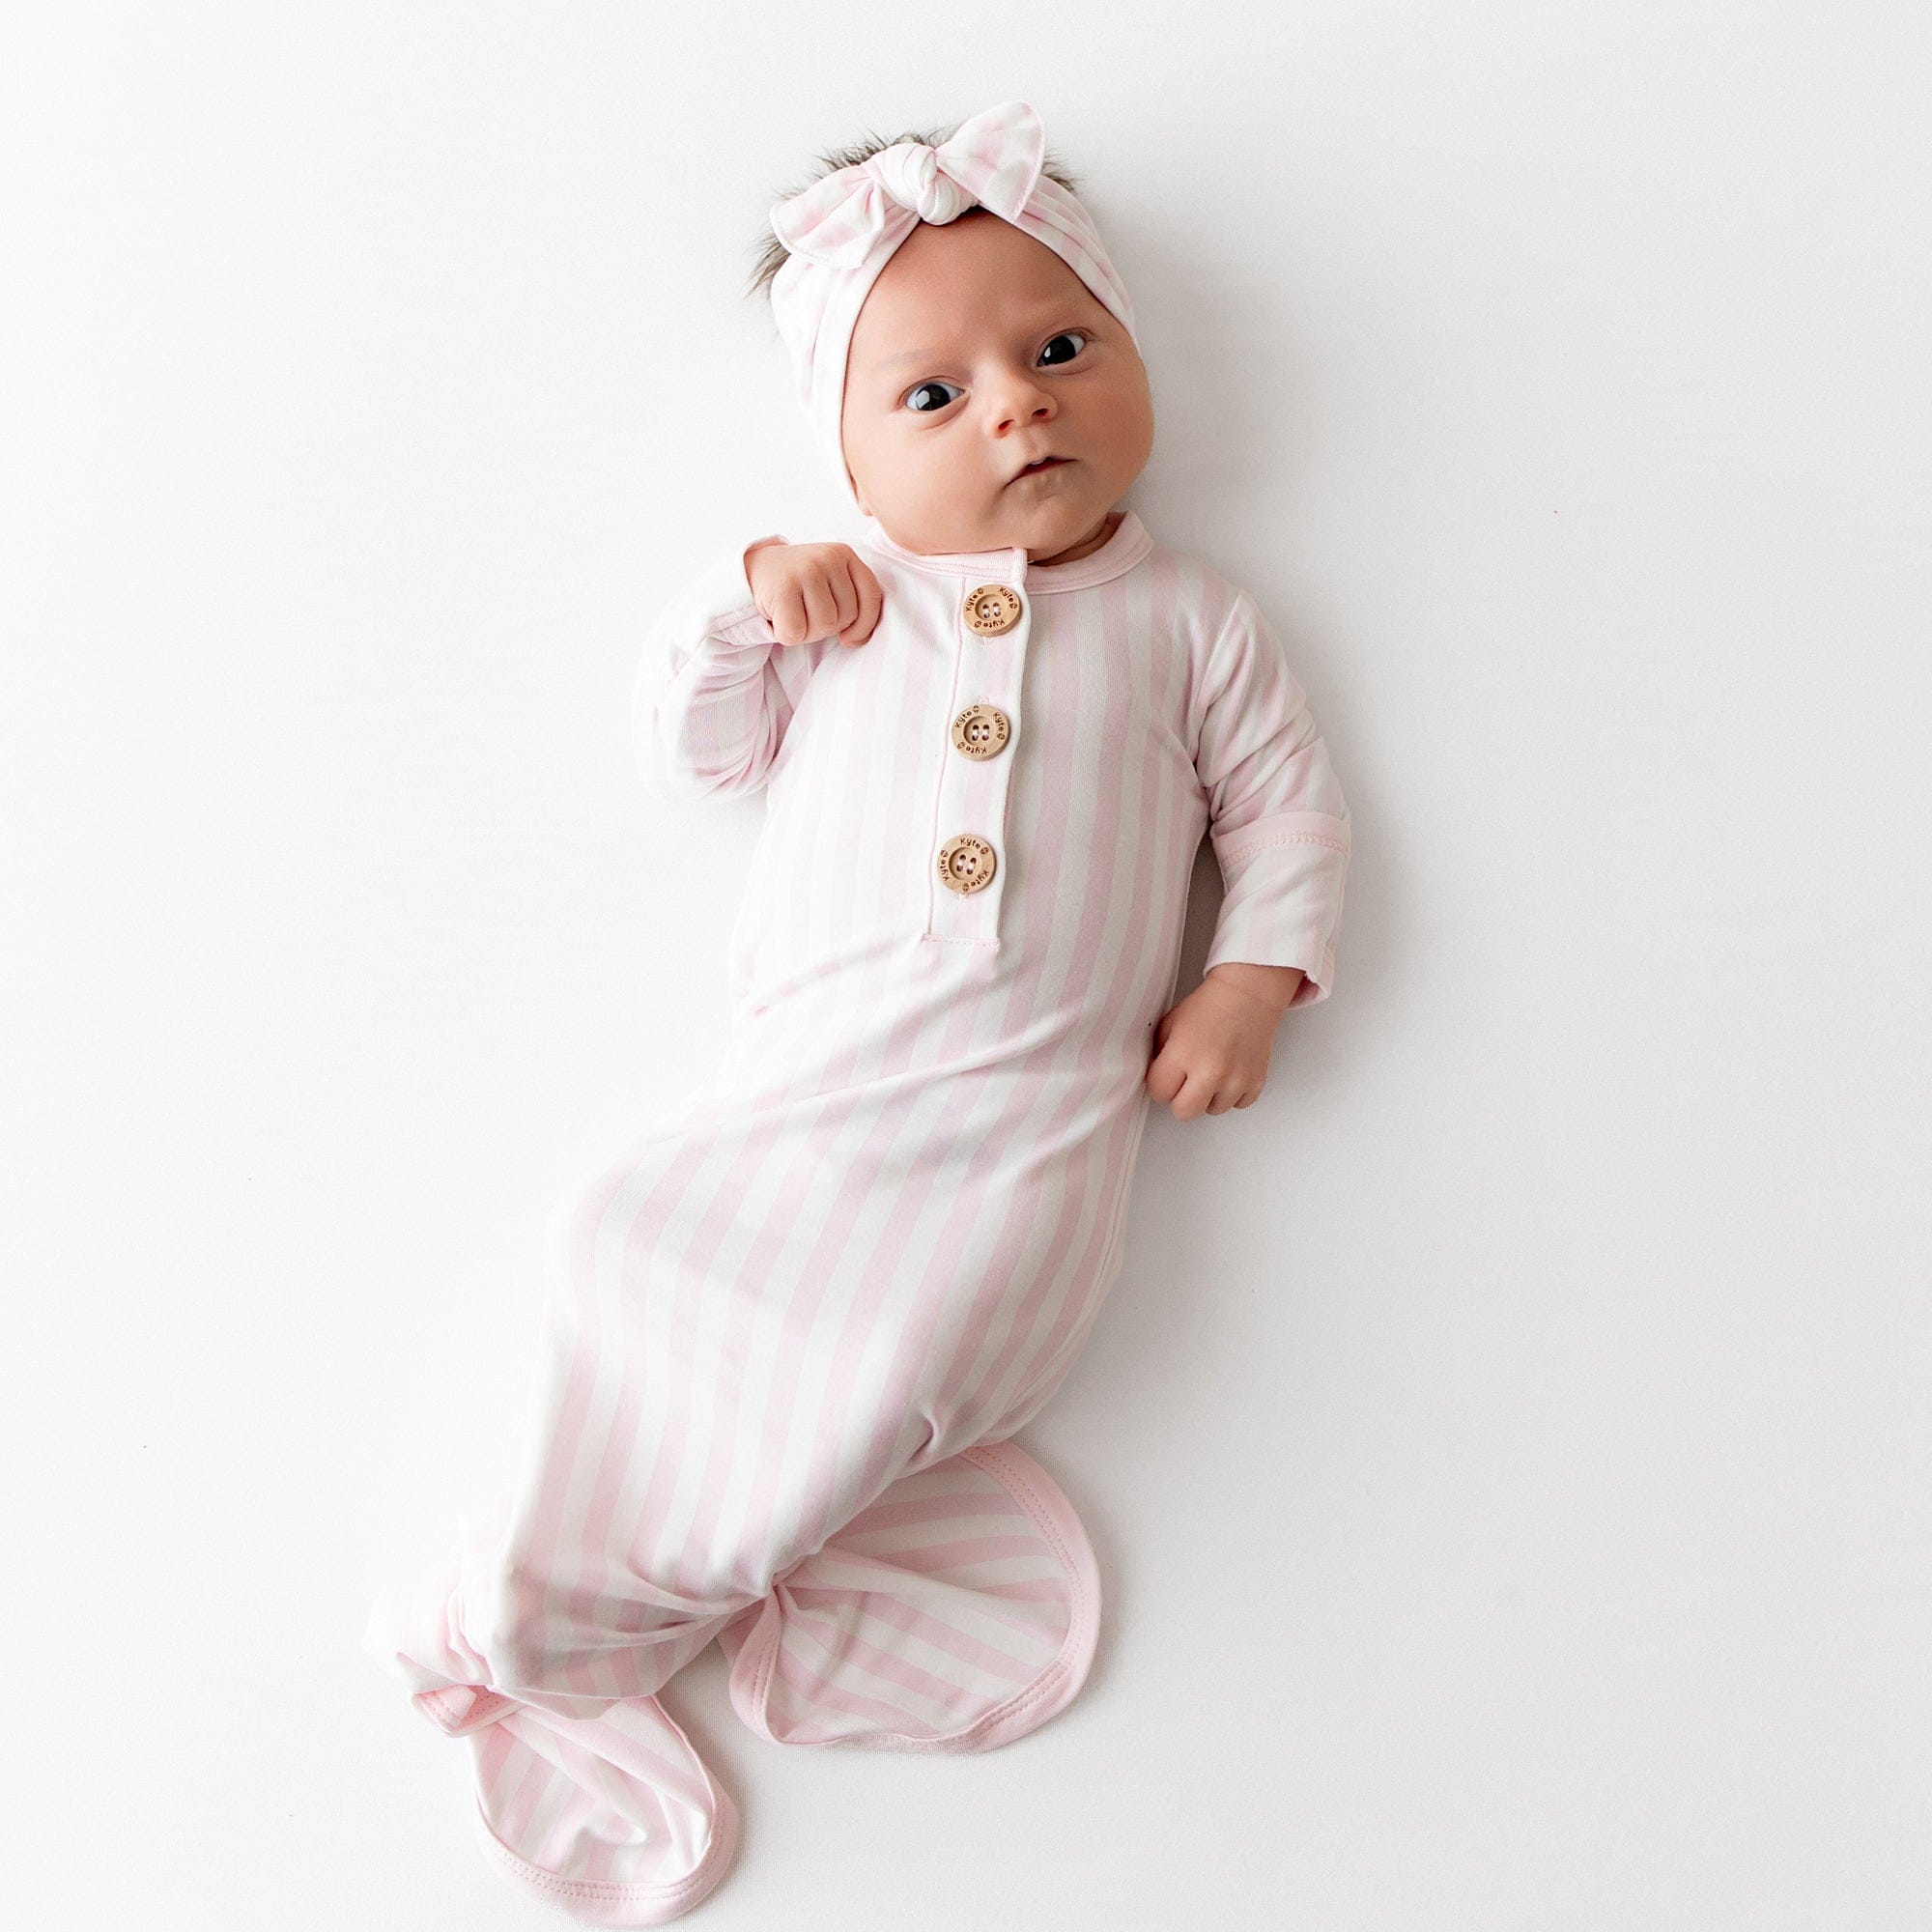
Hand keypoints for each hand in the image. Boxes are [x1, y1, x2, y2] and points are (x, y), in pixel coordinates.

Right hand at [744, 539, 882, 647]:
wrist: (753, 570)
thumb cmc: (799, 583)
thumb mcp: (830, 580)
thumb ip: (853, 601)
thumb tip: (857, 639)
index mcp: (844, 554)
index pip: (871, 595)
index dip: (864, 625)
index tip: (848, 637)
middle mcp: (827, 558)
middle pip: (846, 617)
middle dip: (827, 628)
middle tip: (807, 615)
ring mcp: (805, 570)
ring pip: (823, 626)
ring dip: (807, 633)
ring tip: (794, 615)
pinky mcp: (783, 588)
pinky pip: (796, 631)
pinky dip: (786, 635)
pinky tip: (779, 618)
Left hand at [1144, 966, 1304, 1119]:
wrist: (1248, 994)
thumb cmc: (1209, 1005)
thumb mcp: (1170, 1023)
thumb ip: (1158, 1053)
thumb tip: (1155, 1076)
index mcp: (1183, 1054)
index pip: (1158, 1092)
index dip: (1159, 1084)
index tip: (1165, 1076)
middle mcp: (1210, 1071)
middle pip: (1184, 1112)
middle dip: (1180, 1099)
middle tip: (1185, 1082)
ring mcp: (1235, 1080)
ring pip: (1212, 1110)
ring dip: (1209, 1096)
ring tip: (1211, 1071)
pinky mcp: (1256, 1082)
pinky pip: (1237, 1104)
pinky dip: (1232, 1093)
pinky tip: (1229, 1072)